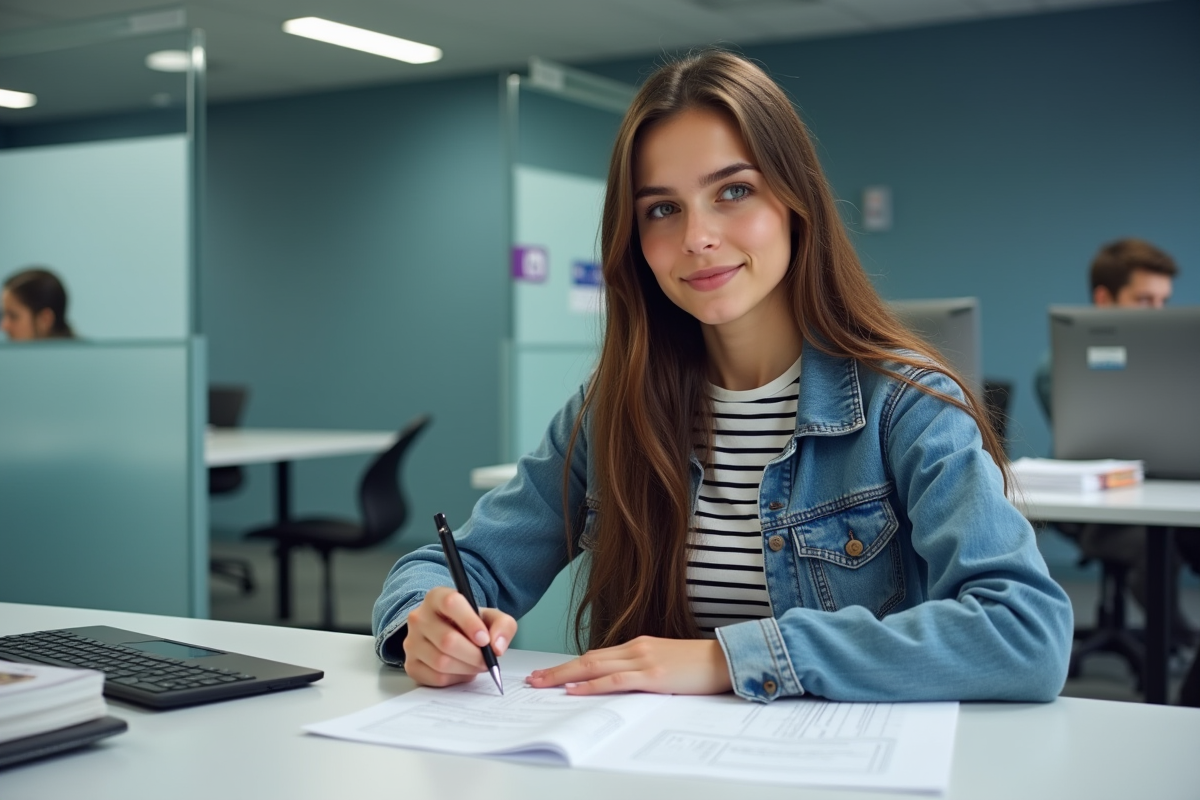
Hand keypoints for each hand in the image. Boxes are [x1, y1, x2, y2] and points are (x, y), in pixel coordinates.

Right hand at [402, 586, 516, 687]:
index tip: (485, 639)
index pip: (451, 603)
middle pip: (447, 640)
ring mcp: (411, 642)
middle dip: (474, 655)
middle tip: (488, 660)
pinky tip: (462, 671)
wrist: (452, 634)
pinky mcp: (410, 665)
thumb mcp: (491, 617)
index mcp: (436, 597)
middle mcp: (419, 617)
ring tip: (477, 665)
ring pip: (441, 662)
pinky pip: (435, 677)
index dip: (470, 622)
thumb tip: (497, 647)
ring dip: (467, 668)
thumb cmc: (471, 624)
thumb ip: (503, 626)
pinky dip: (455, 679)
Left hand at [526, 636, 732, 695]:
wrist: (725, 659)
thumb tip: (621, 680)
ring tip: (542, 685)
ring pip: (594, 667)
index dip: (570, 664)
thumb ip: (643, 667)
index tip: (550, 672)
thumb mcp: (665, 661)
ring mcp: (643, 660)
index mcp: (638, 645)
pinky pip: (615, 680)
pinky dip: (592, 685)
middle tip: (533, 679)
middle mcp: (635, 648)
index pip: (596, 655)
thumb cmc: (698, 665)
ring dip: (564, 677)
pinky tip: (575, 690)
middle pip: (587, 658)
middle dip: (558, 670)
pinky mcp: (652, 676)